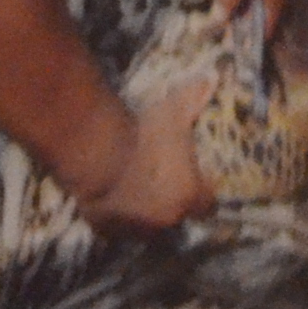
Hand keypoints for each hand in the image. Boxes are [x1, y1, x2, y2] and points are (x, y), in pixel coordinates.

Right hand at [76, 88, 212, 237]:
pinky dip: (116, 218)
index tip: (196, 181)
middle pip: (177, 219)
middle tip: (163, 186)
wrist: (95, 155)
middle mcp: (165, 220)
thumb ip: (193, 99)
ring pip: (146, 228)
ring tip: (137, 194)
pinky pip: (116, 229)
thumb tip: (212, 78)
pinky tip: (113, 200)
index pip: (207, 205)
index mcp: (189, 196)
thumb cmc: (142, 133)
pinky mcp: (105, 230)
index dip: (202, 193)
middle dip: (173, 206)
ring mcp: (134, 229)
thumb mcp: (172, 112)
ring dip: (144, 216)